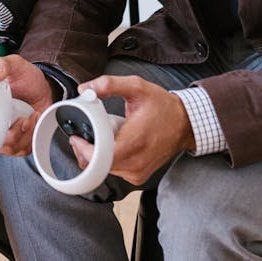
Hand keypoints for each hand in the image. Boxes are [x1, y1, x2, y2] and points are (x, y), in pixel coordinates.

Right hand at [0, 55, 54, 156]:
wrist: (43, 89)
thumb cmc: (25, 78)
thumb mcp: (15, 65)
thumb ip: (3, 64)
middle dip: (3, 134)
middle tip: (18, 121)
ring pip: (2, 147)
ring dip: (19, 134)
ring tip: (29, 117)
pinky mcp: (15, 142)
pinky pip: (18, 149)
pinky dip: (28, 137)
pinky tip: (33, 121)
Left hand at [68, 76, 192, 184]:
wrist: (185, 124)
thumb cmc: (163, 106)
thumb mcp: (137, 87)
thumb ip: (109, 84)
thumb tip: (84, 89)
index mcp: (134, 142)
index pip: (99, 157)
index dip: (83, 149)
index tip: (76, 137)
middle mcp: (136, 163)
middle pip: (98, 165)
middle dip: (86, 150)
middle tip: (84, 134)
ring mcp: (138, 173)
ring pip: (104, 170)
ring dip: (97, 155)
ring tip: (102, 137)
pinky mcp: (139, 177)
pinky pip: (114, 171)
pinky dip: (108, 160)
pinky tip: (112, 146)